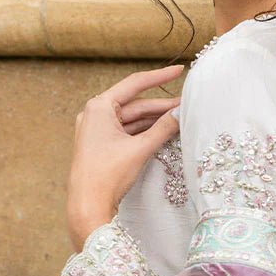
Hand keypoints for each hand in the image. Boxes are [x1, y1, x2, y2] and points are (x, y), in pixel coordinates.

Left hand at [66, 63, 184, 249]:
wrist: (88, 205)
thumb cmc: (107, 174)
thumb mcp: (140, 149)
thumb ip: (163, 128)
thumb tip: (182, 113)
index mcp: (99, 107)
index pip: (134, 85)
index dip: (159, 76)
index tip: (179, 71)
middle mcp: (95, 114)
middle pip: (135, 105)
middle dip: (161, 106)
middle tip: (187, 105)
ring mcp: (96, 130)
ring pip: (132, 120)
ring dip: (155, 120)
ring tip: (180, 119)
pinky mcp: (101, 145)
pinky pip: (127, 132)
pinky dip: (145, 132)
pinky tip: (164, 132)